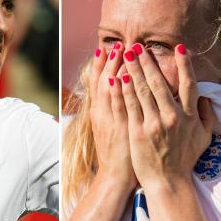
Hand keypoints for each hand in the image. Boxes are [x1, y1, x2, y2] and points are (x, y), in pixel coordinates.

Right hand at [89, 43, 136, 190]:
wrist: (114, 177)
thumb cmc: (119, 154)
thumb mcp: (112, 128)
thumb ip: (117, 110)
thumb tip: (121, 92)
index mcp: (101, 112)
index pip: (100, 82)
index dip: (102, 64)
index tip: (107, 47)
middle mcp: (102, 113)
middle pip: (102, 81)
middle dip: (108, 61)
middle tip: (116, 43)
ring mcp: (109, 120)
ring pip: (108, 89)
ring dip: (112, 69)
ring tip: (119, 51)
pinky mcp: (118, 129)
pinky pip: (116, 106)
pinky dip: (116, 91)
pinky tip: (118, 76)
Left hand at [120, 43, 215, 189]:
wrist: (168, 182)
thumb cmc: (185, 160)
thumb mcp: (204, 138)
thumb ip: (206, 116)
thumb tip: (206, 97)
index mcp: (189, 116)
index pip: (188, 84)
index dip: (184, 65)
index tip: (180, 48)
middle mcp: (173, 117)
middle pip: (160, 82)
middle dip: (148, 62)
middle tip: (140, 46)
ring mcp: (155, 123)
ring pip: (143, 90)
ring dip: (134, 69)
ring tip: (127, 54)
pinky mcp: (138, 131)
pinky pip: (131, 105)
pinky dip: (125, 89)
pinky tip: (119, 76)